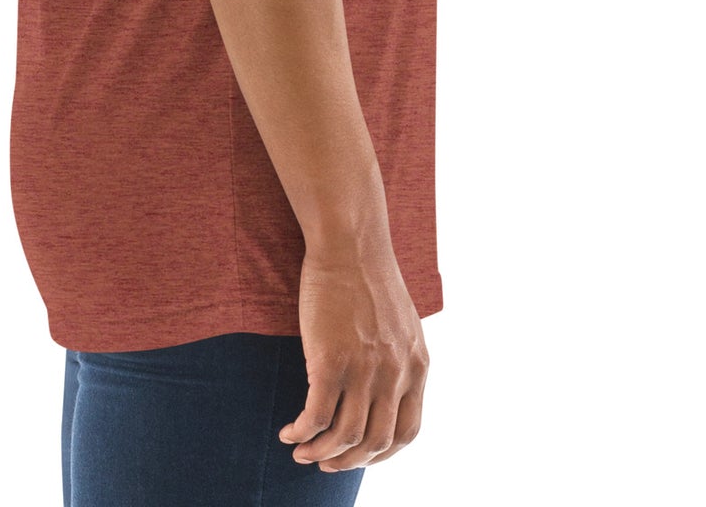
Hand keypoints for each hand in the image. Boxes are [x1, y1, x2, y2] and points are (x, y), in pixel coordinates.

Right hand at [277, 237, 429, 470]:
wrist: (349, 241)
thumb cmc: (367, 275)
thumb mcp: (401, 323)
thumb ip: (398, 358)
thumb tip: (384, 388)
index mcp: (416, 365)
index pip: (407, 432)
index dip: (381, 454)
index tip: (359, 455)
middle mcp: (395, 373)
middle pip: (375, 442)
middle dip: (348, 461)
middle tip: (325, 463)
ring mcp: (364, 368)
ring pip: (344, 436)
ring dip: (320, 453)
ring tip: (301, 452)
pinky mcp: (330, 360)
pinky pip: (315, 416)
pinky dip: (300, 432)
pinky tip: (288, 432)